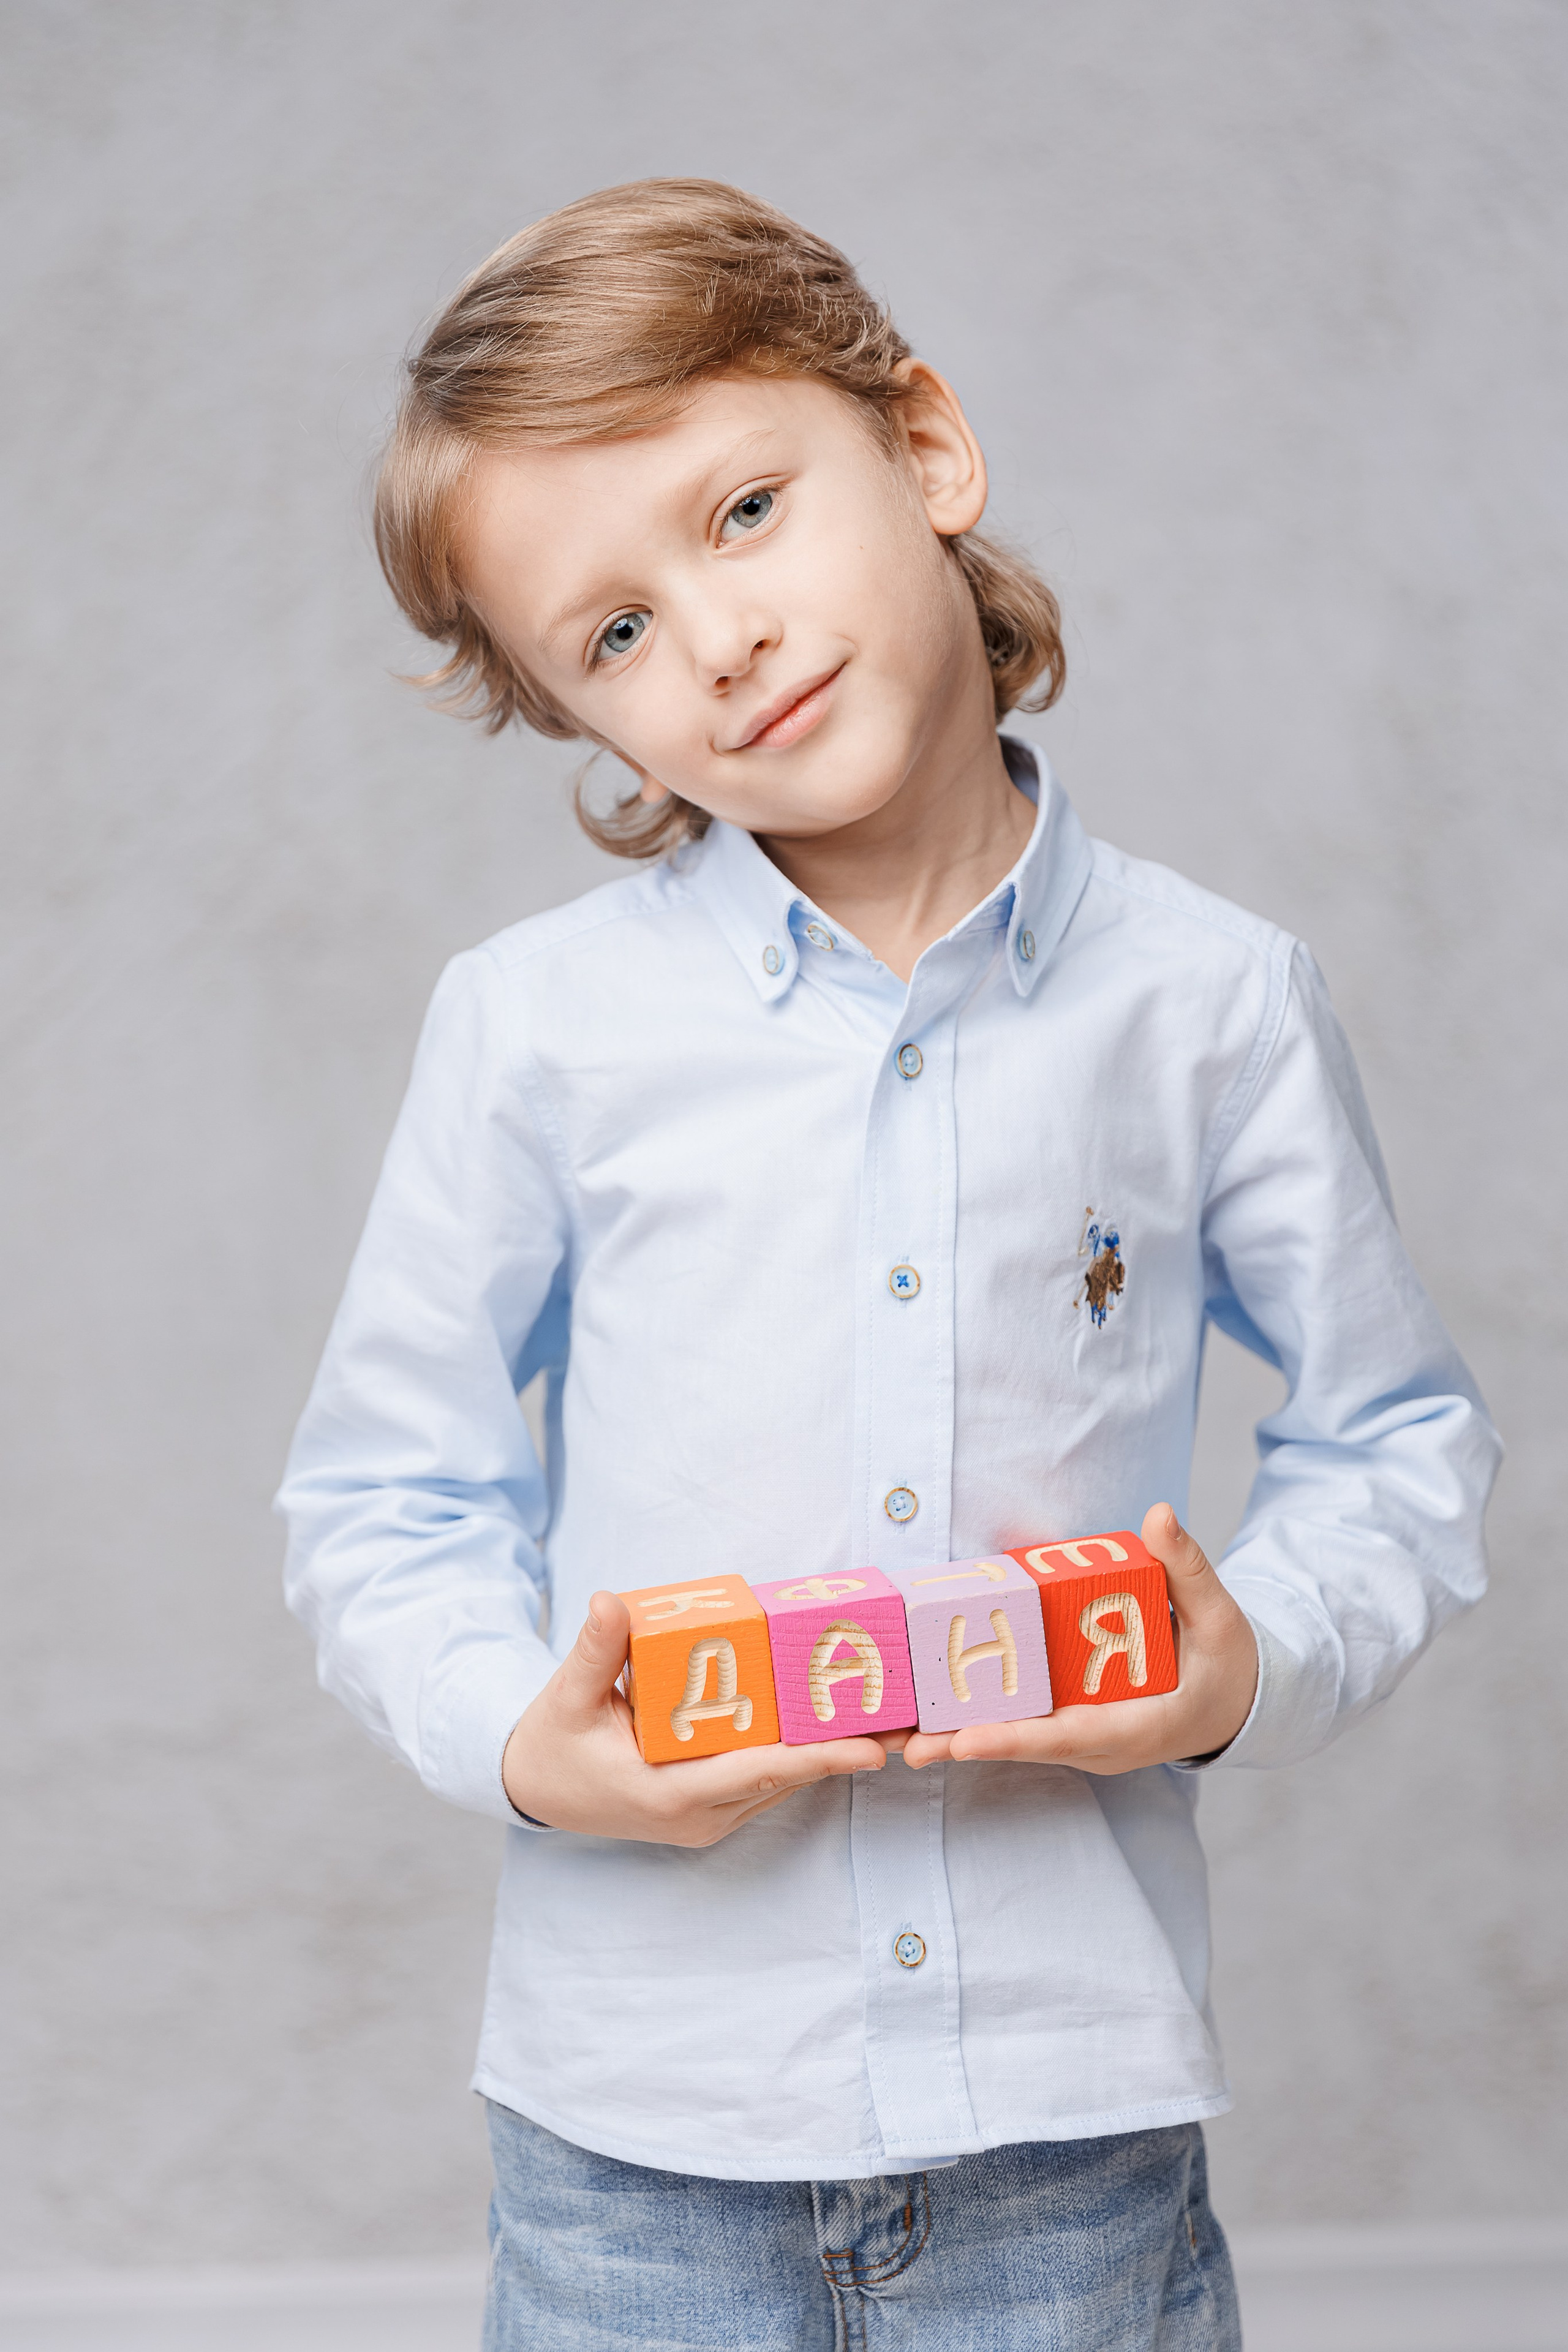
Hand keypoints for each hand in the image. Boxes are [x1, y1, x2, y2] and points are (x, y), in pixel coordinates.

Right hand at [501, 1591, 887, 1844]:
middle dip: (844, 1750)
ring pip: (782, 1780)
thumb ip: (594, 1652)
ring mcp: (709, 1818)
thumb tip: (611, 1602)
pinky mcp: (713, 1810)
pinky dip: (801, 1753)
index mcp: (671, 1794)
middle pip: (787, 1778)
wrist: (535, 1788)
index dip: (817, 1760)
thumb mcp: (567, 1698)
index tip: (870, 1748)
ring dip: (830, 1752)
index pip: (758, 1772)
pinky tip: (836, 1722)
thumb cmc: (554, 1743)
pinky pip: (767, 1778)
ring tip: (890, 1718)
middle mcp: (701, 1816)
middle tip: (907, 1719)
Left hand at [899, 1505, 1258, 1775]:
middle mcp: (1101, 1744)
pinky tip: (931, 1710)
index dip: (1016, 1738)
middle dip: (964, 1745)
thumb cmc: (1229, 1663)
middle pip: (1025, 1746)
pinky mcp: (1070, 1724)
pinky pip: (1021, 1723)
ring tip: (898, 1737)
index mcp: (1138, 1726)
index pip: (1069, 1735)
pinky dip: (978, 1720)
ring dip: (958, 1738)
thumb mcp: (1219, 1617)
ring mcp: (1083, 1739)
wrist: (1237, 1701)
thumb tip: (1160, 1516)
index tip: (966, 1740)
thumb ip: (1187, 1569)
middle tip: (905, 1746)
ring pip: (1015, 1740)